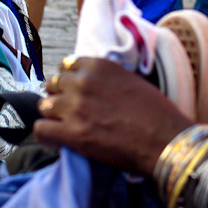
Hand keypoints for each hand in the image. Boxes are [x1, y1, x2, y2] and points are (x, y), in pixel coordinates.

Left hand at [34, 56, 191, 175]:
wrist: (166, 141)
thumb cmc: (157, 113)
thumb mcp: (131, 81)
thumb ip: (106, 79)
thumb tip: (92, 84)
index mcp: (98, 66)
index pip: (66, 66)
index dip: (68, 81)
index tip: (73, 92)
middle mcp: (83, 82)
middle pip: (53, 85)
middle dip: (59, 97)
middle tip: (69, 112)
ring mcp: (75, 108)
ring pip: (45, 106)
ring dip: (53, 116)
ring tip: (64, 127)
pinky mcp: (72, 134)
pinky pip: (41, 130)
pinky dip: (47, 135)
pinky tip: (58, 140)